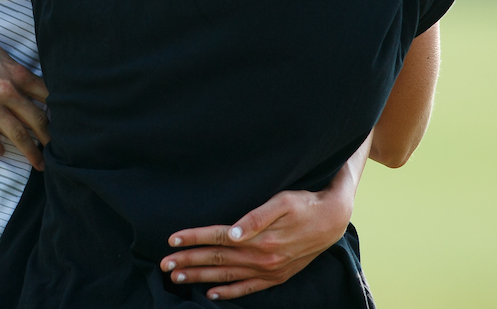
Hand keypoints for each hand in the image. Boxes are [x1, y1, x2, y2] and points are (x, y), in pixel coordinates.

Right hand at [0, 20, 50, 169]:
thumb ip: (15, 70)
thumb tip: (28, 82)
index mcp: (16, 73)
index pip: (47, 96)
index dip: (59, 111)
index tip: (65, 122)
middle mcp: (7, 91)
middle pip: (37, 120)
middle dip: (50, 138)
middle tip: (59, 151)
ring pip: (18, 135)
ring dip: (31, 152)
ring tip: (39, 163)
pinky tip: (1, 153)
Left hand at [160, 184, 353, 300]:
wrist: (332, 219)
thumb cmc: (304, 204)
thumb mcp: (282, 201)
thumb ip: (255, 217)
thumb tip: (232, 232)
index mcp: (259, 238)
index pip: (217, 238)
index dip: (193, 238)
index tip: (171, 240)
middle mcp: (261, 257)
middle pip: (217, 259)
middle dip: (189, 261)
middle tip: (164, 265)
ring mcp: (268, 270)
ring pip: (227, 275)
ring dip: (200, 276)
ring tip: (177, 277)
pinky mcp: (276, 276)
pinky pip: (247, 289)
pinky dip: (228, 292)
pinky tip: (211, 294)